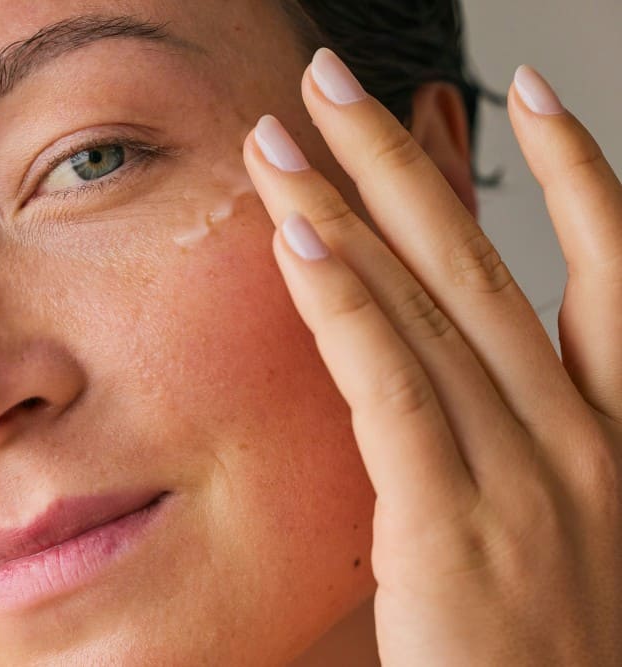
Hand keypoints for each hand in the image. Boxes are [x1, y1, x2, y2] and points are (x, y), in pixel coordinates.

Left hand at [243, 48, 621, 664]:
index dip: (572, 170)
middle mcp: (581, 442)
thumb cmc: (540, 655)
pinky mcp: (451, 527)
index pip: (607, 273)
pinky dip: (345, 306)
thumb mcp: (550, 528)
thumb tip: (432, 361)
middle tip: (338, 79)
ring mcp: (524, 482)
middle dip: (406, 157)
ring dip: (346, 205)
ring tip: (282, 134)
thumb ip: (503, 438)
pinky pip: (390, 388)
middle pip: (484, 262)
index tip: (519, 90)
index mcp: (617, 438)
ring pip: (426, 307)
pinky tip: (299, 239)